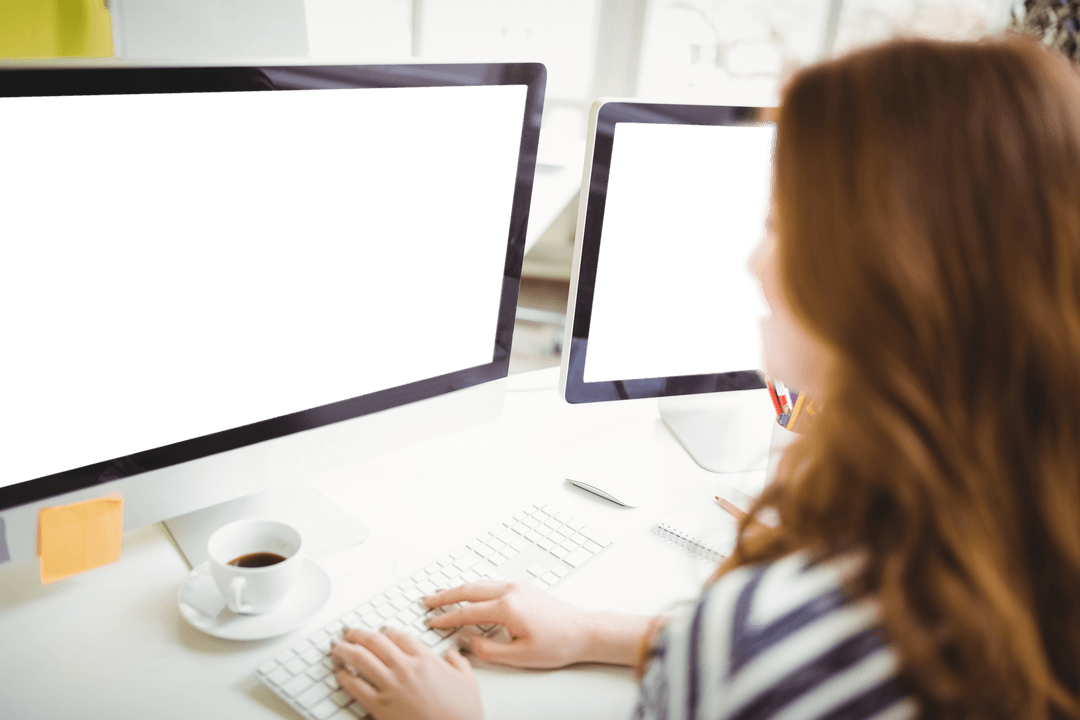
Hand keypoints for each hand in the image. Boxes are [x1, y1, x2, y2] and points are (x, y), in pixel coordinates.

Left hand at [331, 626, 482, 719]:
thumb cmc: (462, 713)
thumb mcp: (467, 681)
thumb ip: (457, 661)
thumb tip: (453, 652)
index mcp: (425, 660)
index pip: (400, 636)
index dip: (388, 631)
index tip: (382, 630)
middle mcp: (405, 669)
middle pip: (375, 642)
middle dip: (359, 634)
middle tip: (350, 632)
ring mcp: (391, 686)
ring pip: (360, 660)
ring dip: (345, 650)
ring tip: (337, 646)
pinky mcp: (380, 706)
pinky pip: (356, 687)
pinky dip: (344, 678)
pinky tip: (339, 673)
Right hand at [424, 580, 654, 667]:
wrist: (584, 631)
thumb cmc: (559, 643)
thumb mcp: (520, 656)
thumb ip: (489, 650)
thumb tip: (468, 642)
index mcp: (508, 607)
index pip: (467, 612)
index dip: (446, 618)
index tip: (431, 622)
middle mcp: (511, 591)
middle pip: (469, 589)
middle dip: (445, 595)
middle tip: (427, 602)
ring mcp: (518, 586)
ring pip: (479, 583)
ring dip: (458, 589)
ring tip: (442, 596)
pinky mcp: (524, 588)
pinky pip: (491, 584)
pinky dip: (473, 588)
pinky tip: (469, 594)